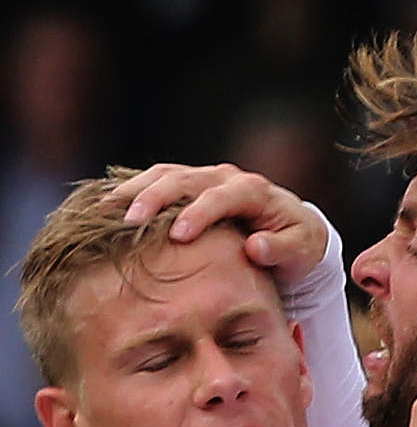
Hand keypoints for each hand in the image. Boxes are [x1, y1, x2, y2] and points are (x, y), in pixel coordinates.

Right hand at [107, 163, 327, 285]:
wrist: (295, 231)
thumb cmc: (298, 245)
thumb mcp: (300, 252)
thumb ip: (281, 250)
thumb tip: (254, 247)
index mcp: (253, 191)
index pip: (222, 196)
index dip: (199, 213)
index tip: (178, 236)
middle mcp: (227, 178)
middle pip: (185, 179)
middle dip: (155, 198)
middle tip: (128, 222)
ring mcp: (206, 179)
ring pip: (166, 175)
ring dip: (135, 190)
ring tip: (105, 211)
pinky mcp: (190, 186)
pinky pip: (158, 180)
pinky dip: (133, 190)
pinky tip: (107, 207)